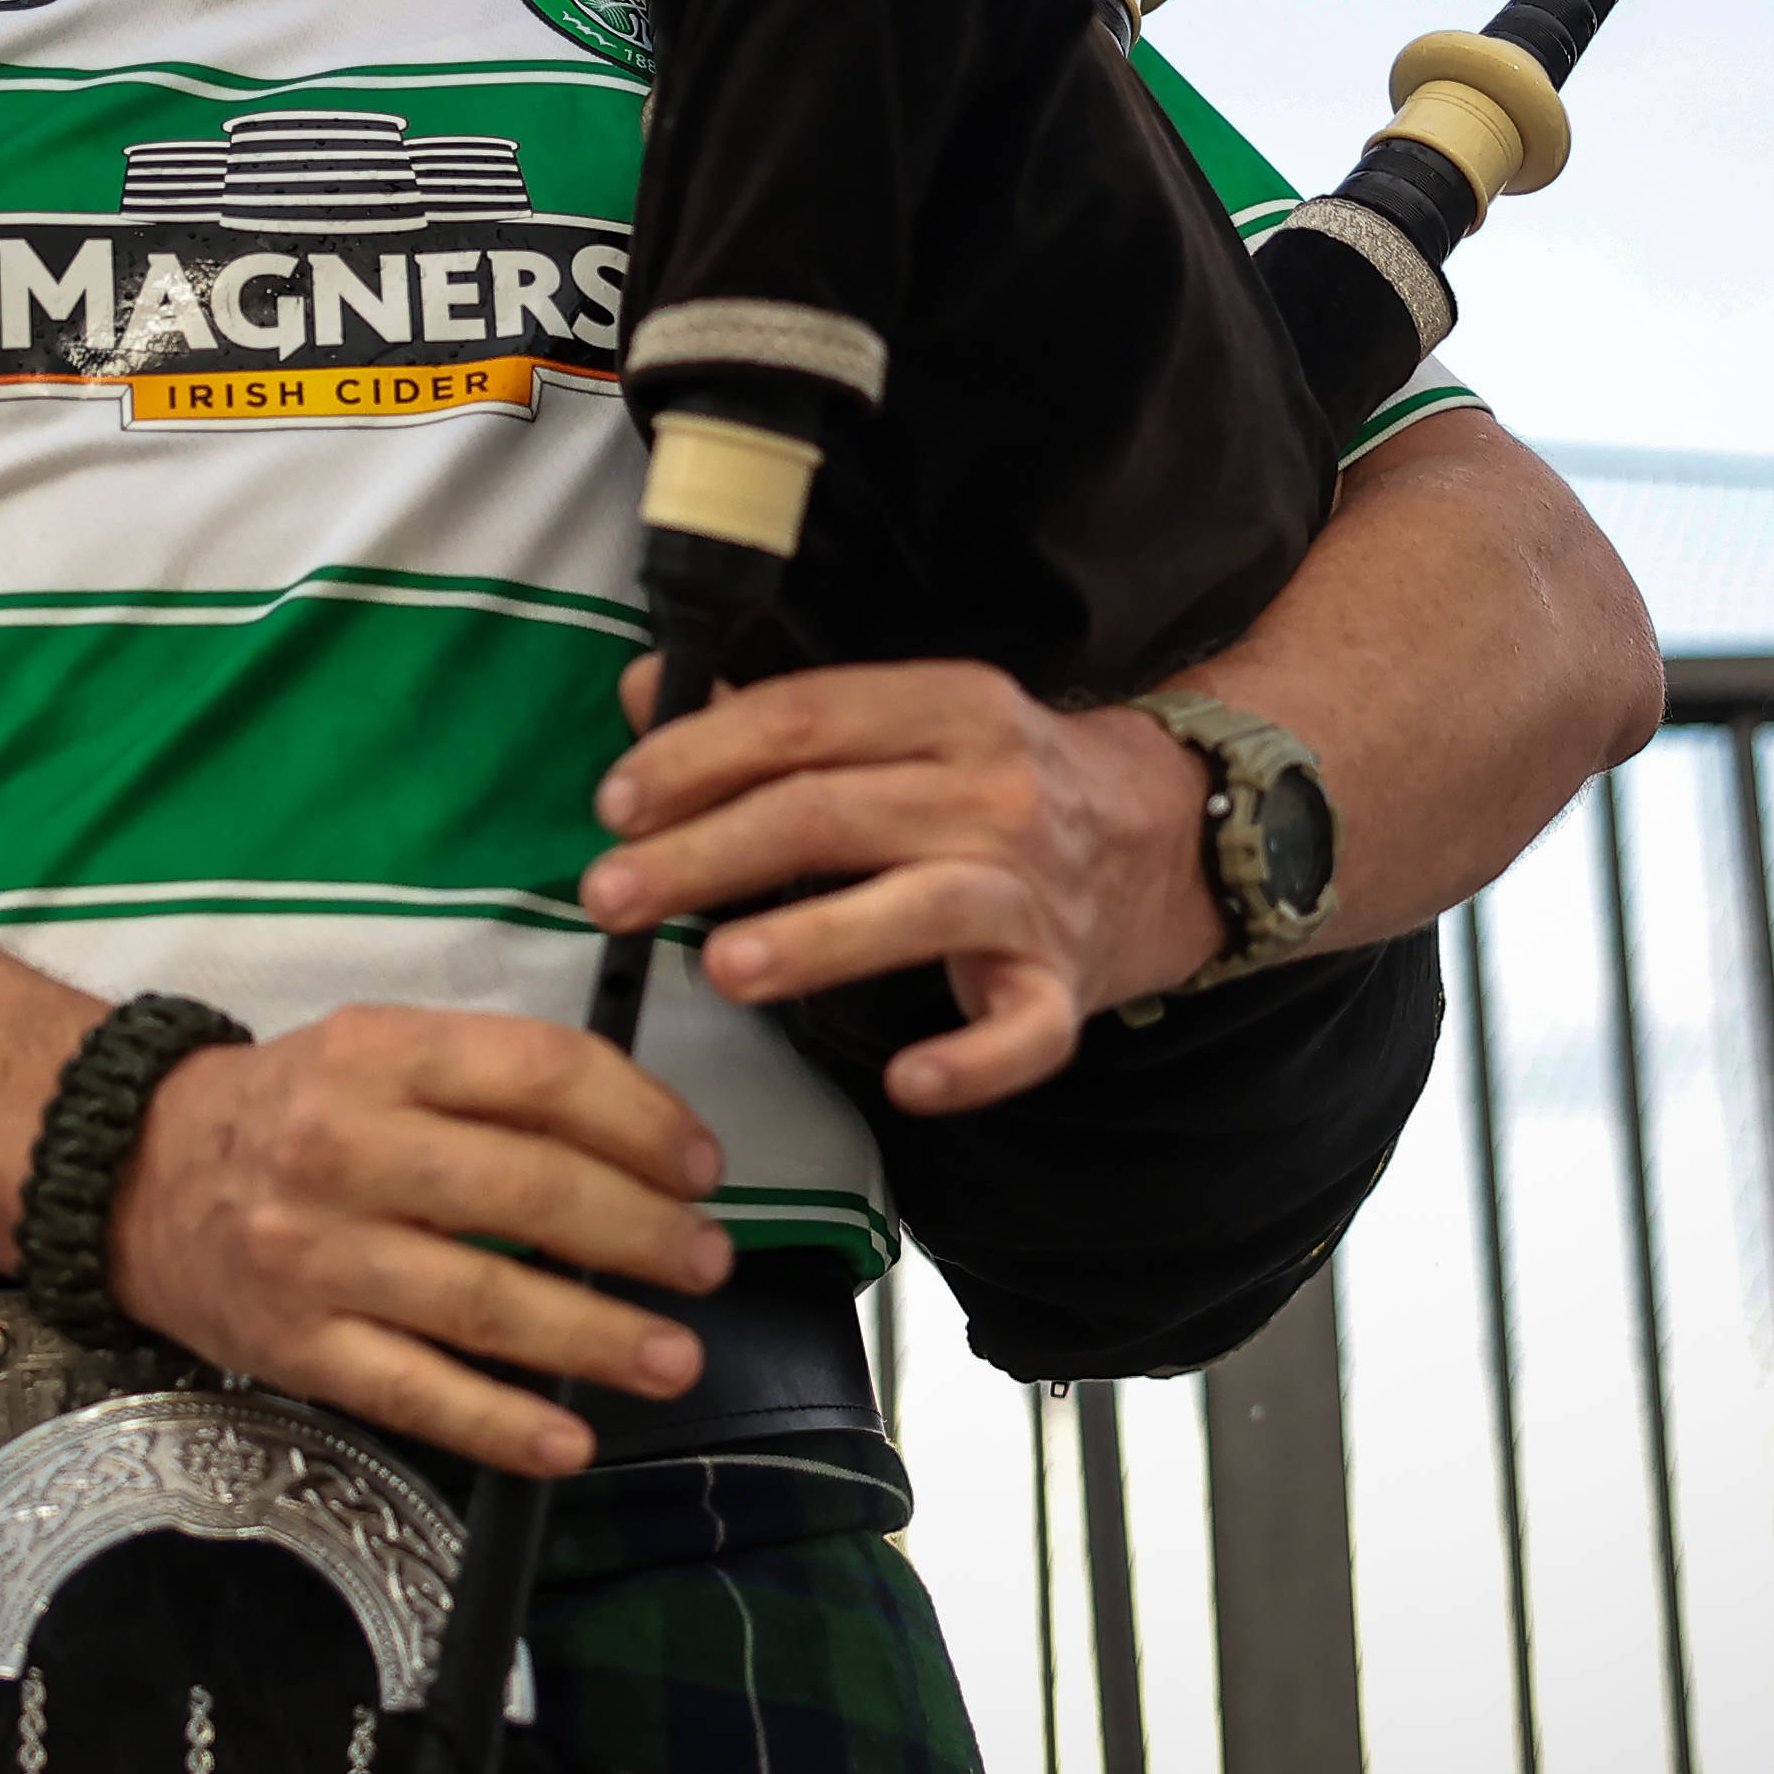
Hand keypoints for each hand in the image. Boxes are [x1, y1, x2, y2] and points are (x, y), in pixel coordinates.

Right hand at [103, 1003, 737, 1479]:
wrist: (133, 1178)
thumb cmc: (287, 1113)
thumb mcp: (376, 1048)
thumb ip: (491, 1078)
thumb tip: (642, 1146)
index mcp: (376, 1054)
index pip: (541, 1075)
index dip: (643, 1121)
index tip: (698, 1167)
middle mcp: (344, 1149)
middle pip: (530, 1190)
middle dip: (642, 1234)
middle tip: (706, 1261)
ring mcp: (317, 1256)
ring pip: (486, 1304)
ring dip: (599, 1337)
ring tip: (673, 1356)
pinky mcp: (297, 1348)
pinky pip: (417, 1396)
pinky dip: (502, 1426)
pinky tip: (568, 1438)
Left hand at [577, 658, 1219, 1114]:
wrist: (1164, 836)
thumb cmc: (994, 781)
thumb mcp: (904, 720)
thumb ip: (774, 713)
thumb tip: (646, 690)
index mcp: (946, 707)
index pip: (804, 718)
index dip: (698, 758)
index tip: (615, 804)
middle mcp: (992, 791)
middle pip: (832, 813)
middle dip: (706, 854)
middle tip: (609, 896)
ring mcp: (1033, 893)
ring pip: (918, 908)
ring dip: (813, 938)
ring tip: (719, 969)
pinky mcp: (1064, 986)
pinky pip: (1022, 1033)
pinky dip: (970, 1064)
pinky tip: (906, 1083)